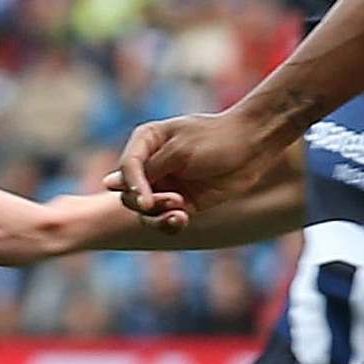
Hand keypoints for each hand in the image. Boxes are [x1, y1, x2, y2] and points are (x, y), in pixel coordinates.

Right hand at [112, 109, 282, 230]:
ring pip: (146, 212)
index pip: (126, 168)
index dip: (133, 187)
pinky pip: (166, 220)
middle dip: (148, 202)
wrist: (254, 146)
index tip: (147, 201)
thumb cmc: (216, 139)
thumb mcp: (180, 151)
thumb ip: (148, 168)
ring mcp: (167, 185)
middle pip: (130, 195)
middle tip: (175, 200)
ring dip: (159, 217)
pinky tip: (182, 219)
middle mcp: (152, 165)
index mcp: (145, 142)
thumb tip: (109, 183)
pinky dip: (170, 223)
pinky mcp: (184, 203)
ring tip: (180, 212)